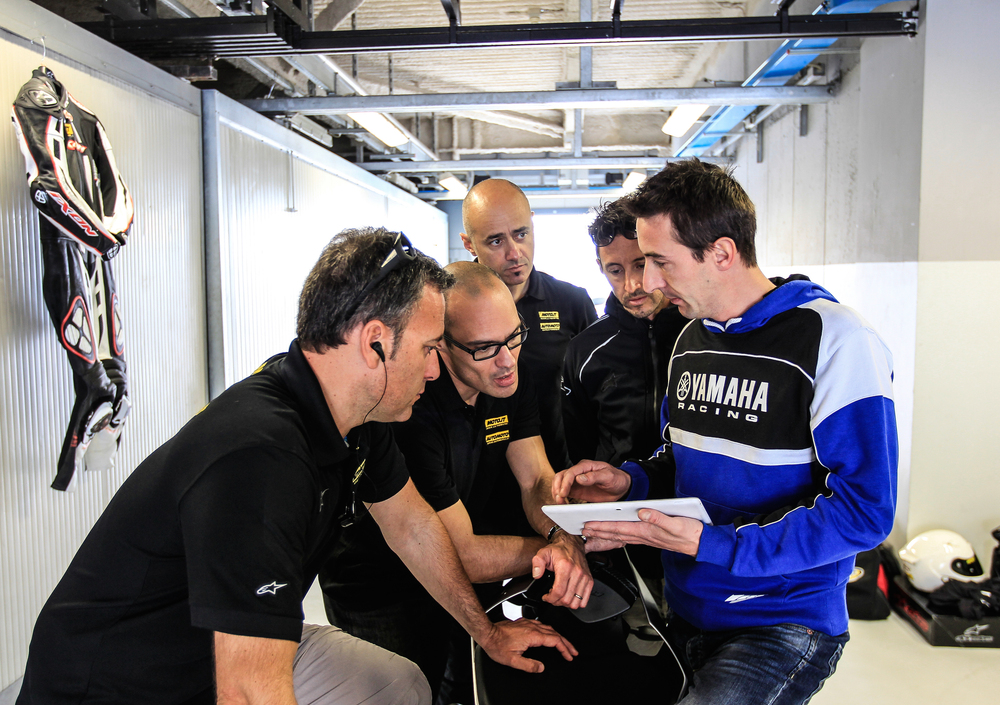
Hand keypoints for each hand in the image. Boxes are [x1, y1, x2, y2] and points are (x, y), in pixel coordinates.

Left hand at [478, 619, 577, 672]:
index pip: (555, 641)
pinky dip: (550, 631)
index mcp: (533, 636)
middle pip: (555, 633)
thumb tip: (541, 667)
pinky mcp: (524, 622)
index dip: (564, 649)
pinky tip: (549, 635)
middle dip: (566, 643)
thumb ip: (529, 665)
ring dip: (559, 636)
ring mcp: (528, 624)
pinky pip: (541, 625)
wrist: (488, 633)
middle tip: (573, 651)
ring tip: (564, 644)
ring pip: (549, 628)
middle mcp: (532, 627)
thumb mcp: (513, 661)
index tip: (569, 655)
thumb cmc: (497, 645)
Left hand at [531, 532, 591, 607]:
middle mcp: (577, 573)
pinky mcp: (590, 581)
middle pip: (567, 599)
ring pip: (576, 602)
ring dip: (566, 604)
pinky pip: (585, 600)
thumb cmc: (558, 550)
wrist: (572, 544)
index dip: (550, 598)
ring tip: (560, 597)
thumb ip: (537, 563)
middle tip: (551, 597)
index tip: (546, 597)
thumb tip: (537, 575)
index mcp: (565, 567)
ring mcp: (585, 578)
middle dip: (556, 602)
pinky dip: (576, 603)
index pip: (558, 591)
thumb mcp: (543, 553)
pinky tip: (569, 596)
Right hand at [551, 460, 630, 504]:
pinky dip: (561, 497)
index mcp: (586, 466)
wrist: (621, 487)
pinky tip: (562, 503)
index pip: (571, 472)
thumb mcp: (608, 476)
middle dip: (557, 487)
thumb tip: (579, 478)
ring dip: (557, 492)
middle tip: (559, 498)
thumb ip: (594, 477)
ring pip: (560, 483)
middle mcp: (579, 472)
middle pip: (561, 476)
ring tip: (559, 502)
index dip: (565, 482)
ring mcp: (577, 481)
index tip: (563, 493)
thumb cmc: (617, 478)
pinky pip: (565, 492)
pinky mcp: (577, 490)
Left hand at [581, 509, 703, 556]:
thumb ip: (659, 518)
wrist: (700, 544)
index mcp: (647, 531)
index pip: (619, 528)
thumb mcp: (677, 523)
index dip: (602, 526)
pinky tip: (610, 537)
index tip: (588, 525)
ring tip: (590, 535)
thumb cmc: (690, 533)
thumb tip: (643, 512)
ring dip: (604, 536)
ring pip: (619, 537)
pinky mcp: (649, 537)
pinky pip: (627, 538)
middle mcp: (644, 536)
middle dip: (597, 532)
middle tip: (581, 530)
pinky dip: (615, 538)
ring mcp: (646, 537)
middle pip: (615, 534)